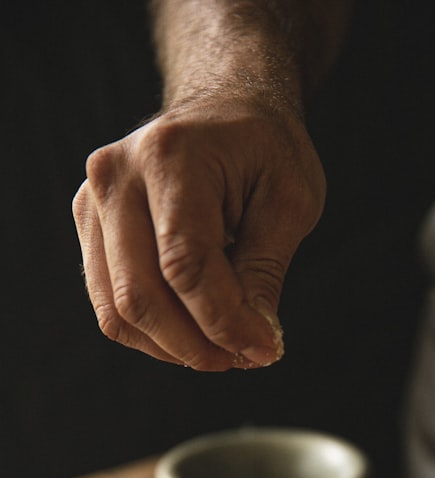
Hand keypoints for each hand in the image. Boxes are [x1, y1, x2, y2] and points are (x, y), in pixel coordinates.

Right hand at [72, 97, 325, 370]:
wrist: (225, 107)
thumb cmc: (264, 149)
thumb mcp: (289, 200)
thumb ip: (266, 271)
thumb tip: (255, 344)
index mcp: (170, 156)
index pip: (186, 265)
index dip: (225, 322)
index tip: (266, 350)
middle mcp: (116, 176)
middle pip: (142, 295)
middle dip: (199, 345)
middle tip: (246, 358)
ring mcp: (93, 203)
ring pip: (120, 312)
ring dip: (176, 348)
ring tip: (225, 348)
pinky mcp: (90, 229)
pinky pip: (113, 307)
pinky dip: (155, 335)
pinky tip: (197, 332)